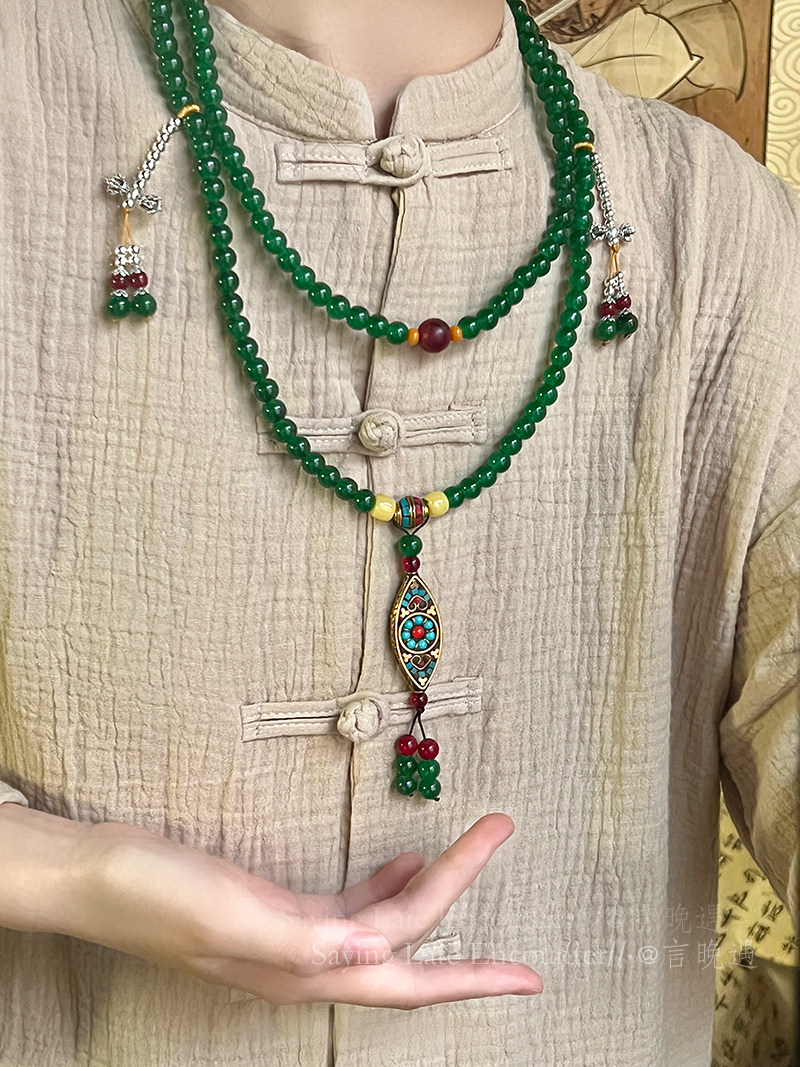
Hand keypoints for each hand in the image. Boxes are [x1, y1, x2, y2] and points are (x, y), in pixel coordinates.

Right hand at [59, 811, 540, 1008]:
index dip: (471, 975)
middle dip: (461, 892)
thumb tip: (379, 952)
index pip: (406, 972)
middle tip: (500, 834)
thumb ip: (302, 937)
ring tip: (469, 849)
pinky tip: (405, 859)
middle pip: (408, 942)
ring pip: (383, 922)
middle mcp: (306, 959)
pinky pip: (350, 904)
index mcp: (301, 967)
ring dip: (430, 886)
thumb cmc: (150, 892)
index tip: (529, 972)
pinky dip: (385, 882)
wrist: (96, 874)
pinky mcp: (276, 909)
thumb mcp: (225, 911)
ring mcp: (291, 936)